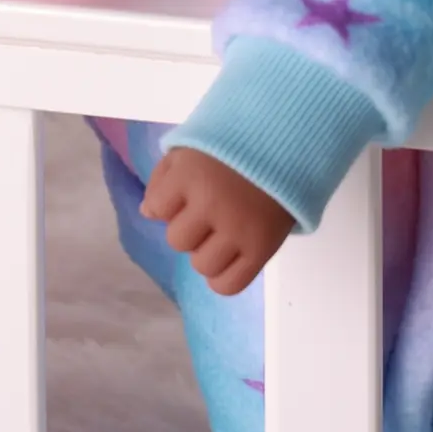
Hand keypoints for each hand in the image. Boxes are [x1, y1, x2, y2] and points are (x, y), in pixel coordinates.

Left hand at [141, 148, 294, 294]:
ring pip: (201, 265)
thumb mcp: (189, 148)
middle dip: (187, 228)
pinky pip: (228, 285)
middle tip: (206, 213)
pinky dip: (222, 277)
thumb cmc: (231, 146)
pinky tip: (228, 256)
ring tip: (220, 233)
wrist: (284, 147)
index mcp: (189, 174)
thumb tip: (148, 213)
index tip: (183, 194)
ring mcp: (237, 230)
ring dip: (205, 252)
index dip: (166, 205)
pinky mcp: (261, 250)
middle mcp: (211, 204)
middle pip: (177, 240)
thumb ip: (162, 178)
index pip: (157, 208)